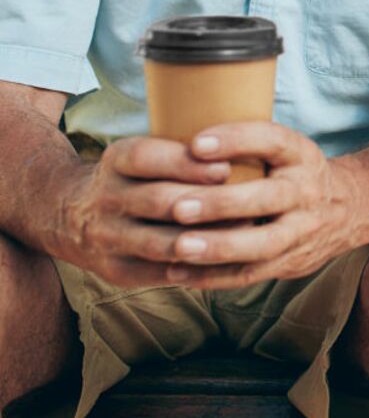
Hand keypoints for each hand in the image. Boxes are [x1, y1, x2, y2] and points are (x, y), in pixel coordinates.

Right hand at [59, 135, 232, 287]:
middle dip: (203, 203)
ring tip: (243, 233)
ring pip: (159, 242)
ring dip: (202, 239)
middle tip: (246, 203)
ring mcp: (107, 237)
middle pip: (158, 201)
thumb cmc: (134, 176)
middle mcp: (107, 198)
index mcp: (117, 160)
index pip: (148, 158)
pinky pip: (157, 273)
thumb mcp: (144, 150)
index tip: (226, 167)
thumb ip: (183, 149)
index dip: (187, 164)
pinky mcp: (115, 270)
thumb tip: (247, 144)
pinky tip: (224, 261)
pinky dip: (192, 268)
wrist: (72, 216)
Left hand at [153, 122, 359, 289]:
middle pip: (268, 197)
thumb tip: (183, 139)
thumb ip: (248, 146)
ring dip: (219, 247)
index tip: (196, 144)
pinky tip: (179, 272)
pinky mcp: (292, 262)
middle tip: (178, 206)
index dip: (236, 140)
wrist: (350, 208)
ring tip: (179, 247)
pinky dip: (214, 276)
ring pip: (263, 243)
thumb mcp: (287, 149)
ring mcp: (302, 230)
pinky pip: (252, 273)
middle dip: (222, 203)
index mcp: (301, 154)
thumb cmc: (296, 172)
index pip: (273, 140)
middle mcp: (306, 190)